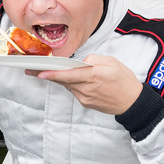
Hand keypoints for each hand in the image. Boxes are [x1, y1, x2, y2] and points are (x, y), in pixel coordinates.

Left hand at [26, 54, 142, 115]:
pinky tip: (75, 80)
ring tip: (52, 71)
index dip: (53, 75)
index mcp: (94, 76)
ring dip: (61, 78)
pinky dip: (72, 84)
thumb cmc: (124, 80)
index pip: (69, 75)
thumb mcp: (112, 62)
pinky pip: (74, 90)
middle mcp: (87, 88)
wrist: (133, 102)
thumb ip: (93, 60)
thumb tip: (79, 63)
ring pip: (67, 85)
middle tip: (30, 70)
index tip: (40, 73)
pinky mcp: (85, 103)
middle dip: (47, 75)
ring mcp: (85, 97)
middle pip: (63, 80)